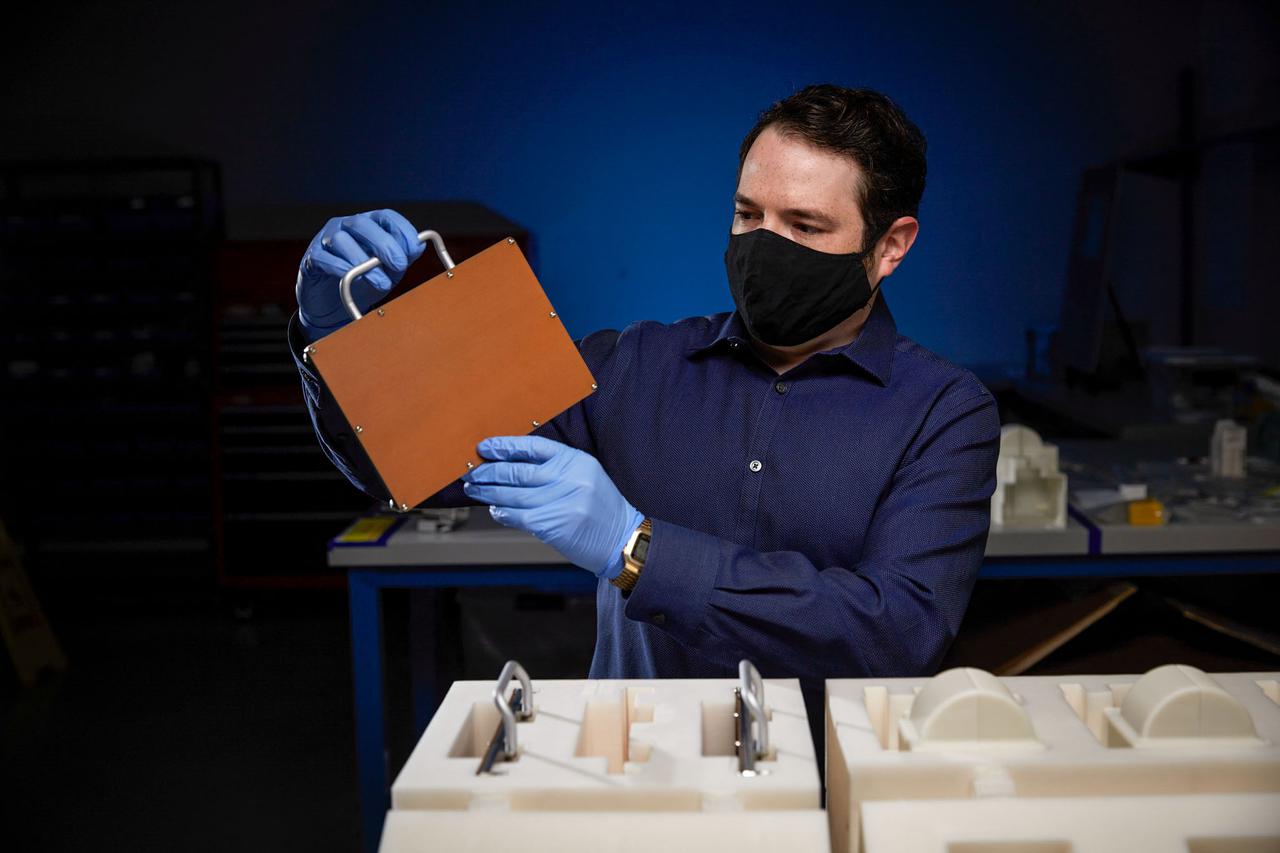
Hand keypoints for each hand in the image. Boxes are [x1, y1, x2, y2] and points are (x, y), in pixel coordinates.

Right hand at [295, 209, 424, 339]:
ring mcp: (325, 240)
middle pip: (363, 223)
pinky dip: (341, 268)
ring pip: (341, 239)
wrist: (334, 305)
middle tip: (400, 265)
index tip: (414, 250)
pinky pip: (324, 258)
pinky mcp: (312, 258)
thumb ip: (403, 258)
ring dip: (364, 261)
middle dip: (385, 244)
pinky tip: (354, 279)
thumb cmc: (363, 283)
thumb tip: (419, 245)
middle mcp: (345, 226)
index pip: (385, 217)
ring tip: (382, 283)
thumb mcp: (389, 271)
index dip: (402, 230)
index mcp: (368, 226)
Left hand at [461, 436, 644, 578]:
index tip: (485, 447)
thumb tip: (512, 465)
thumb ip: (555, 469)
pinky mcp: (554, 525)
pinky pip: (518, 517)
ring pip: (513, 495)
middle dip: (490, 471)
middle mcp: (569, 479)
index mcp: (577, 461)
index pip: (534, 447)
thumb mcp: (585, 477)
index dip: (506, 445)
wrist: (621, 539)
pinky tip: (495, 510)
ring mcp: (562, 502)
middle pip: (519, 471)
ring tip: (476, 490)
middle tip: (472, 471)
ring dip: (489, 493)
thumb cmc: (601, 508)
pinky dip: (502, 513)